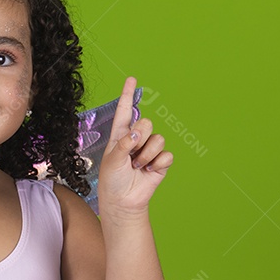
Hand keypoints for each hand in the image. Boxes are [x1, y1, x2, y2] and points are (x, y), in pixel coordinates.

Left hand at [97, 77, 173, 215]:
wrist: (123, 201)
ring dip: (146, 156)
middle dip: (140, 138)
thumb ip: (124, 144)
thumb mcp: (112, 160)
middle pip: (146, 123)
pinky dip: (157, 164)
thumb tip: (137, 133)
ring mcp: (149, 150)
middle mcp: (136, 139)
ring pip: (158, 140)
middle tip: (131, 156)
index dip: (127, 94)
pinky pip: (167, 155)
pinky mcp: (160, 162)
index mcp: (120, 135)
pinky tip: (148, 172)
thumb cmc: (112, 180)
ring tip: (137, 167)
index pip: (124, 111)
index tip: (131, 79)